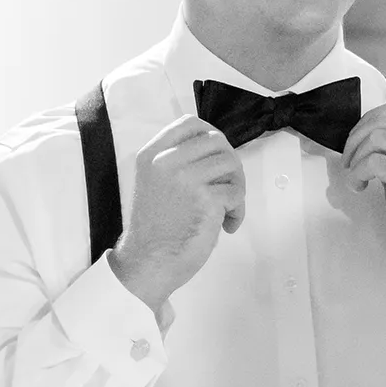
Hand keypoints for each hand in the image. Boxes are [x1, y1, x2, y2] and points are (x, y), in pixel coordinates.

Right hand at [107, 114, 245, 311]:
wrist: (147, 263)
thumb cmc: (157, 228)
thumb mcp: (156, 182)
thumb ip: (178, 161)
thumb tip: (217, 146)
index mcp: (152, 154)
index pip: (190, 123)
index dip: (211, 134)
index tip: (218, 155)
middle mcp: (166, 161)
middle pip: (218, 141)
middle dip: (230, 165)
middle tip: (228, 189)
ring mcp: (185, 178)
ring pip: (232, 163)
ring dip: (237, 187)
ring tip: (227, 210)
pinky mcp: (205, 198)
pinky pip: (237, 192)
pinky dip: (238, 211)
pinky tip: (226, 226)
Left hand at [341, 101, 385, 292]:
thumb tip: (363, 131)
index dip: (369, 121)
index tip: (357, 145)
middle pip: (385, 118)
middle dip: (356, 138)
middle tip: (348, 162)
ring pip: (377, 137)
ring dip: (356, 158)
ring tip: (355, 178)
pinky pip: (376, 162)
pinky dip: (358, 173)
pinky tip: (359, 187)